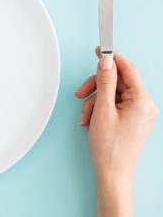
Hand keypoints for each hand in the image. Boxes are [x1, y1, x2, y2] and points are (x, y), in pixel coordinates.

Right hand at [75, 47, 158, 216]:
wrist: (113, 173)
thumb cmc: (110, 147)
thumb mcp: (102, 110)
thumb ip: (105, 83)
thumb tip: (107, 62)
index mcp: (142, 101)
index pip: (128, 70)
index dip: (112, 58)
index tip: (100, 49)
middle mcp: (144, 105)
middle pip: (116, 82)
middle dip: (96, 87)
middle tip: (80, 93)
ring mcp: (138, 113)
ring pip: (112, 94)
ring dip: (94, 101)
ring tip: (85, 117)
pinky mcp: (131, 119)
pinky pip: (113, 104)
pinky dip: (99, 109)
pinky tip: (90, 120)